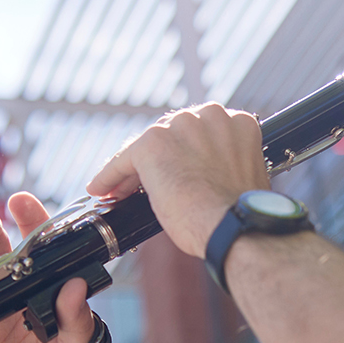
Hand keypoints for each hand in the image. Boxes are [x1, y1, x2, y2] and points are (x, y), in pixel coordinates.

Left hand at [88, 103, 269, 258]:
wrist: (235, 226)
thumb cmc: (241, 214)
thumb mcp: (241, 176)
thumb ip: (223, 163)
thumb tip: (204, 176)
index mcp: (237, 123)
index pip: (199, 132)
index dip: (182, 153)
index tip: (173, 169)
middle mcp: (209, 115)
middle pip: (171, 134)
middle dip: (159, 159)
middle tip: (144, 185)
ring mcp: (179, 127)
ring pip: (146, 147)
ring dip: (134, 170)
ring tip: (122, 192)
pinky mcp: (153, 144)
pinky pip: (122, 160)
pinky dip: (110, 176)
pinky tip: (102, 189)